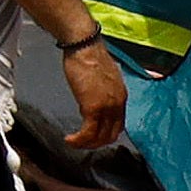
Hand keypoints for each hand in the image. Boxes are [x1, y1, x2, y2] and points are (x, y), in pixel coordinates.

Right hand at [55, 34, 131, 162]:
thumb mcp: (102, 74)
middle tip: (82, 143)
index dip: (105, 133)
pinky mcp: (92, 108)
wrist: (84, 46)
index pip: (118, 124)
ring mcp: (107, 107)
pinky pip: (88, 132)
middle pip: (111, 134)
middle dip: (96, 143)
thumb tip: (96, 92)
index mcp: (121, 96)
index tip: (93, 135)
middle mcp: (118, 104)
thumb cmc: (89, 54)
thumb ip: (103, 88)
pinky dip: (79, 140)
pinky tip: (70, 139)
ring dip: (86, 144)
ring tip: (73, 143)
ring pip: (100, 137)